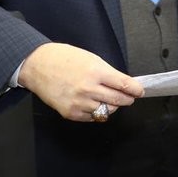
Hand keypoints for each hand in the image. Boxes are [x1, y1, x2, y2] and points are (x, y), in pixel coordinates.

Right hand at [18, 42, 142, 121]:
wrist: (38, 65)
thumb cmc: (63, 58)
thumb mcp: (90, 58)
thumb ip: (107, 73)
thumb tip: (123, 84)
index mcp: (96, 71)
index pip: (124, 85)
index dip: (135, 90)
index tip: (140, 91)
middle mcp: (89, 89)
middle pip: (118, 100)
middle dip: (127, 99)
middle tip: (129, 97)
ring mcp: (79, 103)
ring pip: (106, 111)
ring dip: (111, 106)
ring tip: (109, 99)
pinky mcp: (71, 113)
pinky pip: (92, 118)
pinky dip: (96, 112)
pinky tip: (93, 103)